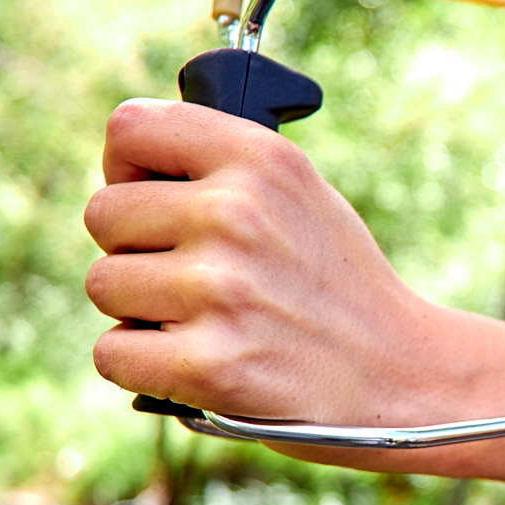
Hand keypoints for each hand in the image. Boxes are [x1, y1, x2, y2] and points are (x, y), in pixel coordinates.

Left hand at [83, 99, 446, 424]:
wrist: (401, 376)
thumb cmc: (337, 287)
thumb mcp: (301, 195)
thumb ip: (222, 168)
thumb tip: (129, 167)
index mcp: (260, 159)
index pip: (130, 128)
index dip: (127, 168)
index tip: (151, 196)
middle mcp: (235, 214)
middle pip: (103, 214)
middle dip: (133, 249)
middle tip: (188, 275)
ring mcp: (219, 291)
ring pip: (103, 285)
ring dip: (138, 311)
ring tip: (201, 321)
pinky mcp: (207, 365)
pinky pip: (112, 352)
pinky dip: (142, 366)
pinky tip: (191, 362)